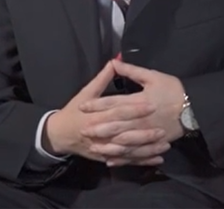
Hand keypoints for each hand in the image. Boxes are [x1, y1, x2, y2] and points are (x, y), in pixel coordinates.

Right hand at [43, 60, 162, 164]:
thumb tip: (114, 62)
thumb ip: (101, 79)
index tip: (152, 105)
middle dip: (144, 132)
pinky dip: (142, 160)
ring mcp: (104, 147)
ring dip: (147, 148)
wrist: (59, 134)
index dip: (134, 109)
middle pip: (124, 132)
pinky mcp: (107, 158)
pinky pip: (127, 160)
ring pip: (128, 150)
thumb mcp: (85, 93)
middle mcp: (100, 133)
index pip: (118, 111)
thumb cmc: (73, 111)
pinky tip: (157, 158)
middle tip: (162, 128)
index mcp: (95, 115)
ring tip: (165, 144)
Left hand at [77, 60, 186, 165]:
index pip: (113, 103)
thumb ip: (131, 71)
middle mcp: (141, 119)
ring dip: (108, 145)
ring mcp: (147, 134)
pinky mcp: (154, 144)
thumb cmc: (173, 90)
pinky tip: (111, 160)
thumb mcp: (153, 76)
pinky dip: (123, 157)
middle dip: (98, 128)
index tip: (82, 107)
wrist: (196, 108)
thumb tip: (113, 62)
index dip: (97, 105)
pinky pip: (136, 153)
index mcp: (138, 101)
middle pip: (116, 124)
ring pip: (124, 142)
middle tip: (82, 131)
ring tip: (93, 146)